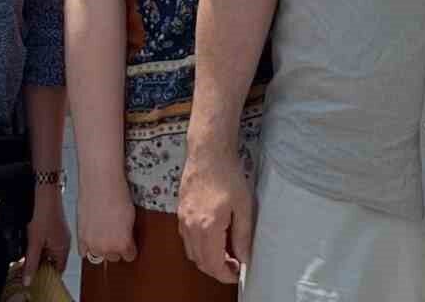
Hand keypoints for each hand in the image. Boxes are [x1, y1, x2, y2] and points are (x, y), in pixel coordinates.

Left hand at [24, 184, 72, 284]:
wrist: (46, 191)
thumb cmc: (44, 214)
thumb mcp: (34, 242)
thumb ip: (31, 263)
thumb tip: (28, 281)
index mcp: (63, 248)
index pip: (57, 271)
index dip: (46, 277)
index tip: (35, 279)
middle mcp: (64, 242)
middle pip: (52, 262)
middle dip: (40, 265)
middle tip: (27, 268)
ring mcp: (60, 234)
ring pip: (49, 252)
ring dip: (39, 255)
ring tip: (27, 256)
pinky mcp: (55, 227)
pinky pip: (48, 242)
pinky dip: (39, 246)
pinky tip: (30, 243)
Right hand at [77, 182, 136, 267]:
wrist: (101, 182)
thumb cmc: (118, 194)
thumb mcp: (131, 216)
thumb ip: (127, 234)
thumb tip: (126, 238)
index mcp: (123, 244)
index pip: (129, 256)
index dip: (130, 248)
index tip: (130, 243)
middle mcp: (107, 248)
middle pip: (113, 257)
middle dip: (116, 248)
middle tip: (116, 234)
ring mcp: (92, 244)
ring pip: (98, 255)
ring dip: (102, 247)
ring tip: (104, 232)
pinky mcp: (80, 237)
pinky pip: (84, 252)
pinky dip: (87, 246)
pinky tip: (92, 236)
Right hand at [178, 146, 253, 284]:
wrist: (208, 150)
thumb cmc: (228, 174)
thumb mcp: (243, 205)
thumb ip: (243, 235)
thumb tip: (245, 258)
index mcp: (207, 227)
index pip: (213, 264)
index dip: (226, 274)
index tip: (237, 272)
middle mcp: (191, 227)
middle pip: (200, 262)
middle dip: (216, 269)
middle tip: (233, 263)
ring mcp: (182, 219)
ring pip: (191, 252)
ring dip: (206, 259)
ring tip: (224, 251)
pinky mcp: (179, 211)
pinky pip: (186, 239)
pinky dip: (197, 246)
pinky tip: (211, 237)